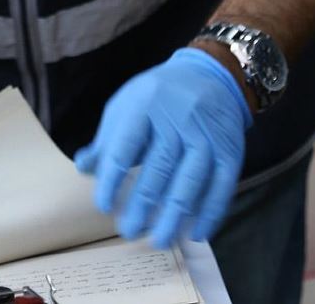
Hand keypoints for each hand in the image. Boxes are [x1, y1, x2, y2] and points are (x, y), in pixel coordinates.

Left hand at [74, 48, 251, 246]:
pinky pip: (222, 186)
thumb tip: (83, 167)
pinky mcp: (230, 149)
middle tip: (129, 231)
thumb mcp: (125, 105)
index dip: (112, 179)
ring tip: (159, 239)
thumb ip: (107, 139)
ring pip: (190, 181)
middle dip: (143, 204)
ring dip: (175, 215)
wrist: (208, 74)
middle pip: (159, 167)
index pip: (124, 147)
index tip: (104, 206)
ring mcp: (206, 135)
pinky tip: (196, 233)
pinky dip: (210, 213)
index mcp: (144, 105)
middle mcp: (177, 118)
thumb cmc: (157, 95)